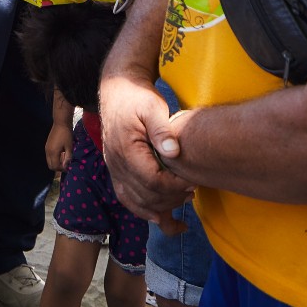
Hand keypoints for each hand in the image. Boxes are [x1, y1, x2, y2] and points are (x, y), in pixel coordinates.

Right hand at [46, 120, 73, 173]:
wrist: (61, 123)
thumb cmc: (66, 135)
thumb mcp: (69, 147)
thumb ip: (68, 157)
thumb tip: (66, 166)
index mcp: (53, 153)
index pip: (55, 166)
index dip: (62, 169)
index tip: (68, 167)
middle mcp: (48, 152)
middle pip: (50, 165)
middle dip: (58, 167)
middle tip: (65, 165)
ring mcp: (46, 148)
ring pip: (49, 161)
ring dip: (56, 162)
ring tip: (64, 159)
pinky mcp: (47, 145)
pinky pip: (49, 156)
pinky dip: (54, 158)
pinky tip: (61, 154)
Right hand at [97, 73, 192, 232]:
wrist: (117, 90)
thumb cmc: (137, 96)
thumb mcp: (152, 106)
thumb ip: (162, 129)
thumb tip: (174, 152)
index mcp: (125, 149)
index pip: (151, 180)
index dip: (173, 186)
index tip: (192, 182)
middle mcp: (115, 163)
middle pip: (144, 195)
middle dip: (171, 198)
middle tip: (192, 191)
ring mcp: (114, 169)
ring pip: (135, 202)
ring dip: (160, 208)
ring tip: (182, 201)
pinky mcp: (116, 170)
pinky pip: (127, 198)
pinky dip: (143, 210)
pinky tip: (160, 216)